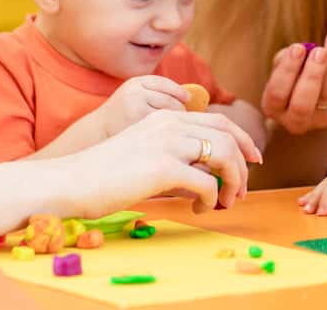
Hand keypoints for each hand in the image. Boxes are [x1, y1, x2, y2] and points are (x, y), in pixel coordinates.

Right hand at [67, 110, 262, 217]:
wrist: (72, 180)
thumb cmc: (105, 173)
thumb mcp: (144, 150)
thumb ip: (175, 153)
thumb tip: (208, 174)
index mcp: (165, 117)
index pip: (219, 119)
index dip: (242, 139)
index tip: (253, 159)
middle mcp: (169, 123)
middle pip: (227, 135)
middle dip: (243, 163)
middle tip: (243, 188)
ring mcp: (167, 143)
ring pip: (224, 155)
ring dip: (234, 181)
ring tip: (227, 201)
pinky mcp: (163, 168)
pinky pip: (207, 183)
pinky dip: (212, 198)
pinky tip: (200, 208)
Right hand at [98, 75, 189, 137]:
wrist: (96, 134)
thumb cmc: (121, 118)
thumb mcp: (135, 98)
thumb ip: (156, 95)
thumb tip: (191, 99)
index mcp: (135, 83)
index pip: (164, 83)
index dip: (179, 91)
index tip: (188, 99)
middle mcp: (135, 93)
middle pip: (170, 100)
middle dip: (180, 109)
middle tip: (184, 120)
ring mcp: (136, 109)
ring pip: (169, 114)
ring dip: (178, 122)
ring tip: (175, 130)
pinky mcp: (137, 125)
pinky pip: (163, 127)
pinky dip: (170, 132)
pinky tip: (168, 138)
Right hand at [260, 32, 326, 134]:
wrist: (316, 101)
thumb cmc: (292, 79)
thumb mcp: (282, 69)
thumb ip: (286, 59)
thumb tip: (304, 49)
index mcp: (273, 108)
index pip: (277, 94)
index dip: (287, 71)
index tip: (297, 48)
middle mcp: (295, 121)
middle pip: (302, 104)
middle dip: (312, 76)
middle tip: (319, 51)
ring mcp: (320, 120)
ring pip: (326, 95)